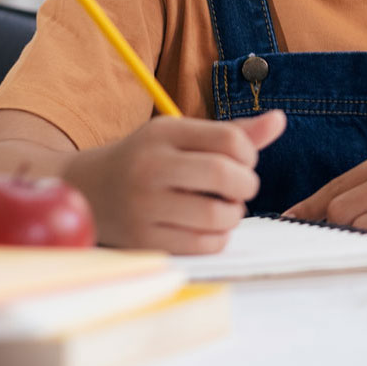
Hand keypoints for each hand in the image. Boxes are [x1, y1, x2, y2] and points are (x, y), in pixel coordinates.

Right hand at [64, 110, 285, 253]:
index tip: (244, 160)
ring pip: (216, 215)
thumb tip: (280, 120)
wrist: (86, 189)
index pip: (229, 139)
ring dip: (234, 214)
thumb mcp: (183, 134)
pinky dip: (218, 237)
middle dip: (246, 184)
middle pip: (223, 175)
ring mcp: (144, 206)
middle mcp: (152, 167)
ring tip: (226, 208)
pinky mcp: (143, 241)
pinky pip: (202, 245)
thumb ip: (234, 131)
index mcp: (165, 133)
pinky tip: (210, 227)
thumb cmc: (148, 158)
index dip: (249, 153)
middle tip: (242, 187)